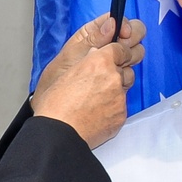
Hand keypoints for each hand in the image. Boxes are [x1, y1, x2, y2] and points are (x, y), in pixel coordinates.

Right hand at [31, 14, 145, 147]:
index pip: (119, 48)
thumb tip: (95, 54)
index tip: (112, 56)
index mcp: (98, 62)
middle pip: (126, 68)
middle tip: (100, 81)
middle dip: (117, 72)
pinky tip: (96, 112)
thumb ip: (86, 62)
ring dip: (115, 89)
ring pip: (124, 87)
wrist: (59, 132)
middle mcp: (113, 77)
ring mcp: (119, 97)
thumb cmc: (55, 105)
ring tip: (96, 98)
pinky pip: (121, 106)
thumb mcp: (65, 74)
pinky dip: (112, 108)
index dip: (116, 52)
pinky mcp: (121, 115)